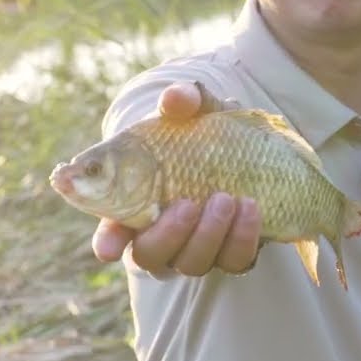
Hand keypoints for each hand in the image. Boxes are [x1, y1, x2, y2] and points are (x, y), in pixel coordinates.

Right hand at [91, 81, 261, 276]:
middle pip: (150, 256)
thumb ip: (181, 100)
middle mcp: (160, 236)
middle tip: (188, 203)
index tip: (110, 248)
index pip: (111, 234)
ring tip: (228, 199)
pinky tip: (252, 208)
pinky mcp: (231, 254)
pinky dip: (243, 238)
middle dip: (169, 235)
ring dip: (209, 235)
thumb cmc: (201, 130)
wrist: (246, 148)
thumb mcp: (191, 110)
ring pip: (193, 263)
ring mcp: (195, 250)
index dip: (108, 242)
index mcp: (134, 205)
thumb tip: (176, 98)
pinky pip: (235, 261)